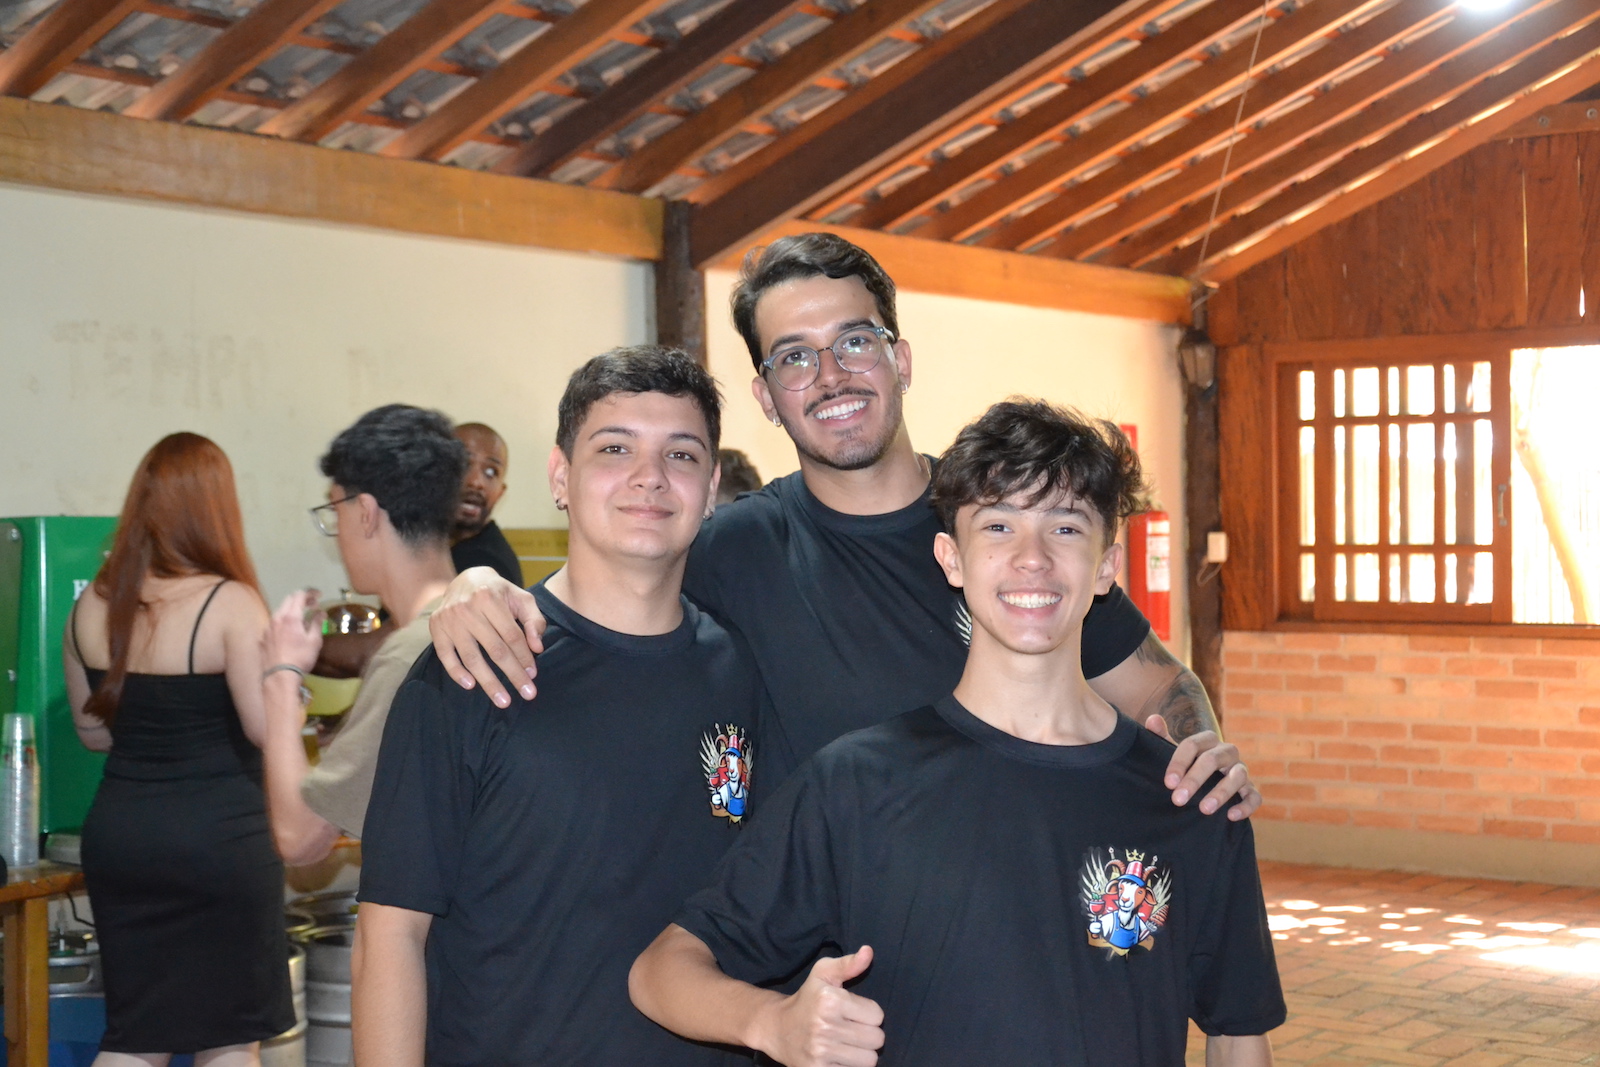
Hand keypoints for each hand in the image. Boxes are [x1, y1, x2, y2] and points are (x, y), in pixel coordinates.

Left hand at [266, 590, 323, 674]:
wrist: (279, 677)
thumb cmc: (300, 658)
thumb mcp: (314, 641)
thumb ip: (317, 623)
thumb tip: (320, 612)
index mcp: (291, 617)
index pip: (300, 595)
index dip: (310, 593)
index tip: (319, 596)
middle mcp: (277, 618)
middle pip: (288, 600)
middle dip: (301, 599)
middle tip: (313, 606)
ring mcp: (267, 628)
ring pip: (279, 611)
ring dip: (291, 611)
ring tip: (301, 619)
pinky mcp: (263, 638)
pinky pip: (274, 624)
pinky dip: (283, 622)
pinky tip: (288, 632)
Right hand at [429, 567, 545, 707]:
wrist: (467, 579)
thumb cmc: (499, 593)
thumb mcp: (521, 598)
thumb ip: (534, 620)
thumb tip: (537, 647)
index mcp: (489, 598)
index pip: (511, 635)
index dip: (524, 657)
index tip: (533, 676)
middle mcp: (467, 608)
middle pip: (495, 650)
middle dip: (513, 674)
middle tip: (527, 694)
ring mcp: (449, 620)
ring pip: (472, 658)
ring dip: (488, 682)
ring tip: (503, 700)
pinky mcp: (436, 628)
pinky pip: (445, 656)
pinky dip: (457, 673)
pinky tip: (471, 686)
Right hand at [754, 947, 882, 1066]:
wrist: (777, 1028)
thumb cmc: (807, 999)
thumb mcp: (823, 974)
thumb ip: (849, 963)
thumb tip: (869, 951)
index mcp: (830, 1000)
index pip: (877, 1015)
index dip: (868, 1013)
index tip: (853, 1012)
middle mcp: (825, 1026)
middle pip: (876, 1039)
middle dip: (869, 1034)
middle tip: (853, 1029)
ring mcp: (821, 1052)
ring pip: (869, 1060)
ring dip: (862, 1053)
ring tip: (848, 1044)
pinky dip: (851, 1066)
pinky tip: (840, 1057)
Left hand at [1145, 716, 1260, 820]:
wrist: (1210, 779)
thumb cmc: (1188, 764)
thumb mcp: (1173, 751)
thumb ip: (1161, 737)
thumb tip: (1152, 720)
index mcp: (1207, 741)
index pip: (1192, 745)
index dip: (1179, 763)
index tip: (1168, 783)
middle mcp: (1226, 752)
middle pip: (1213, 759)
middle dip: (1195, 780)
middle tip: (1178, 800)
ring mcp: (1241, 770)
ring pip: (1238, 776)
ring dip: (1221, 793)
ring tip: (1204, 810)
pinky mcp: (1251, 789)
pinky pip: (1254, 796)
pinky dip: (1246, 805)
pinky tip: (1231, 816)